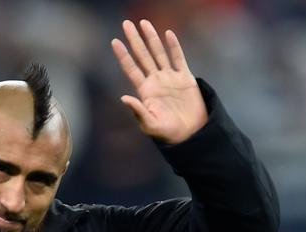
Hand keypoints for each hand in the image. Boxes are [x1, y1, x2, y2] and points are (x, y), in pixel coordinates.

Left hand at [111, 19, 207, 144]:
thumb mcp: (150, 125)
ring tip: (144, 23)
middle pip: (143, 56)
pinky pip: (179, 58)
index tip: (115, 41)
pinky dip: (174, 46)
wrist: (191, 135)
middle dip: (134, 40)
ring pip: (159, 53)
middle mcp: (156, 81)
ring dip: (151, 38)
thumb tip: (123, 98)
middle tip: (126, 24)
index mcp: (145, 91)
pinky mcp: (185, 79)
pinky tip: (168, 34)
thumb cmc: (168, 134)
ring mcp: (170, 78)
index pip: (131, 69)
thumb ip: (138, 111)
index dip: (123, 55)